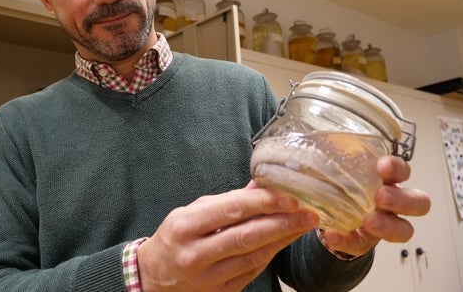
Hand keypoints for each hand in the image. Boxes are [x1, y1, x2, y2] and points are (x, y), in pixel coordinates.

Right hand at [137, 183, 318, 291]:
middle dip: (282, 223)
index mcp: (186, 226)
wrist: (153, 277)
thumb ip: (226, 201)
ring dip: (283, 239)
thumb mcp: (192, 211)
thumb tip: (260, 184)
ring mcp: (208, 277)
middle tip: (309, 212)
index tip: (290, 195)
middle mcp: (196, 253)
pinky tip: (285, 242)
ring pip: (254, 256)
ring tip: (304, 225)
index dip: (264, 202)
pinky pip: (251, 272)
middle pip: (247, 236)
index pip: (232, 210)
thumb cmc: (175, 237)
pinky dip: (271, 255)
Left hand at [320, 155, 431, 256]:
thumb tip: (312, 132)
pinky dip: (347, 241)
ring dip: (388, 226)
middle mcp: (392, 201)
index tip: (382, 166)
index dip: (397, 168)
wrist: (322, 206)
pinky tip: (333, 236)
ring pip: (403, 229)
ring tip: (368, 221)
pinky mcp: (364, 241)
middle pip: (418, 202)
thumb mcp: (334, 161)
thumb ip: (331, 150)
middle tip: (381, 196)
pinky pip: (361, 245)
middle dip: (403, 199)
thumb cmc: (336, 179)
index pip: (403, 170)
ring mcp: (383, 224)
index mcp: (386, 178)